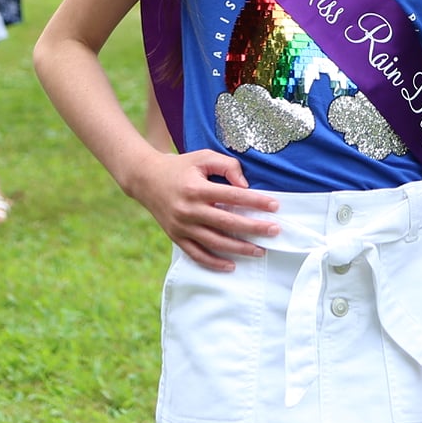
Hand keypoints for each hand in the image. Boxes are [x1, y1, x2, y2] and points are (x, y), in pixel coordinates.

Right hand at [128, 148, 279, 270]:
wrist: (146, 179)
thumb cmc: (181, 166)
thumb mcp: (203, 157)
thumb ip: (227, 166)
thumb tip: (245, 186)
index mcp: (197, 188)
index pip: (232, 196)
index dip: (255, 201)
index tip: (275, 206)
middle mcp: (188, 209)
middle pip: (227, 223)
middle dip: (254, 228)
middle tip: (275, 231)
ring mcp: (181, 226)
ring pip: (214, 242)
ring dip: (239, 248)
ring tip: (260, 251)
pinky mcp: (176, 237)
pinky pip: (196, 254)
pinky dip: (214, 263)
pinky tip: (231, 265)